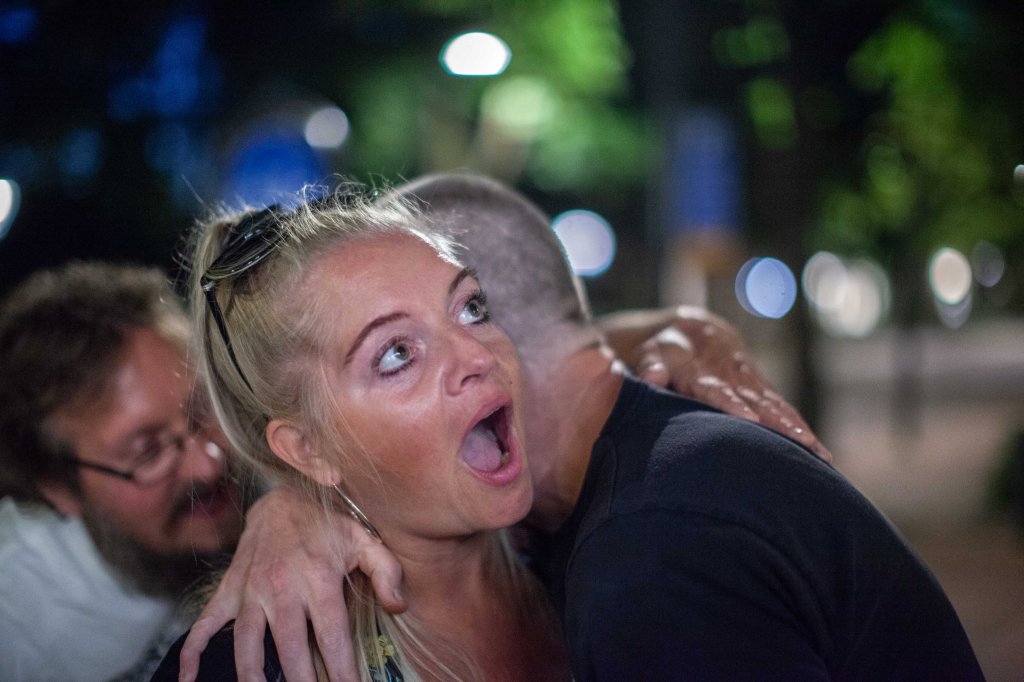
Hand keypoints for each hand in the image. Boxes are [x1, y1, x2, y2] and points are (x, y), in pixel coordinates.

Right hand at [178, 486, 405, 681]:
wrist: (282, 497)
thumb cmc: (328, 525)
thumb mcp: (365, 540)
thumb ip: (387, 571)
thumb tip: (399, 606)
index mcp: (320, 580)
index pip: (331, 637)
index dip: (341, 671)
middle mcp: (282, 587)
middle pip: (289, 649)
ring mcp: (251, 590)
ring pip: (246, 643)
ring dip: (252, 676)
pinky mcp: (229, 590)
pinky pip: (205, 624)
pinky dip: (192, 653)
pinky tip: (190, 680)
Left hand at [599, 306, 831, 462]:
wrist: (694, 329)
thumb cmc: (663, 350)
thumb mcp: (650, 353)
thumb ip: (650, 366)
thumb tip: (652, 379)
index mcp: (700, 366)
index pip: (716, 386)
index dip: (731, 402)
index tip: (748, 419)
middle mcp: (730, 372)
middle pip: (756, 399)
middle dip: (777, 421)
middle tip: (799, 443)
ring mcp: (750, 380)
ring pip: (775, 405)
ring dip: (796, 428)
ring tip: (818, 453)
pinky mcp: (762, 389)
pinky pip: (783, 410)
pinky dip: (801, 429)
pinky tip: (821, 454)